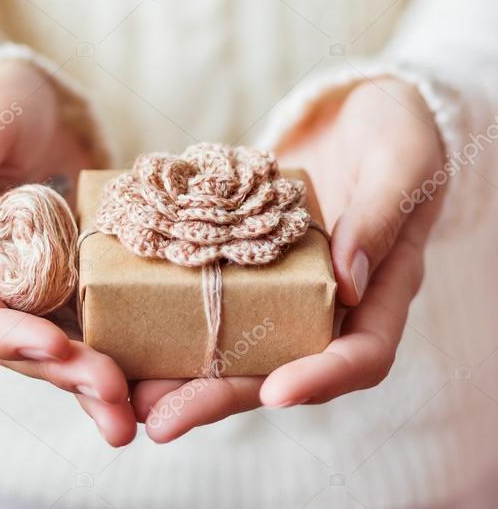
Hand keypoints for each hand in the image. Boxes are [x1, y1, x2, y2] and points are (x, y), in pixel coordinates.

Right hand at [0, 59, 135, 445]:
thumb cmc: (4, 102)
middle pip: (19, 343)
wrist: (48, 104)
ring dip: (95, 383)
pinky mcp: (76, 283)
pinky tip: (161, 378)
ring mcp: (34, 287)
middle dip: (64, 375)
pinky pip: (97, 325)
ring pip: (60, 348)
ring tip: (138, 415)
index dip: (5, 333)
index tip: (51, 348)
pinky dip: (125, 352)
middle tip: (113, 399)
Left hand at [132, 78, 444, 440]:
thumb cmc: (398, 129)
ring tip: (131, 395)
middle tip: (162, 419)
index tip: (276, 392)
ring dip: (186, 372)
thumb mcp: (401, 161)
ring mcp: (288, 283)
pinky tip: (127, 324)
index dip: (321, 377)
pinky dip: (174, 314)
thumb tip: (349, 279)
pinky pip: (216, 295)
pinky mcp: (251, 260)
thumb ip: (379, 215)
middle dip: (222, 396)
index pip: (362, 353)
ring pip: (240, 344)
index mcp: (383, 289)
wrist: (362, 109)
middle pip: (281, 366)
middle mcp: (334, 301)